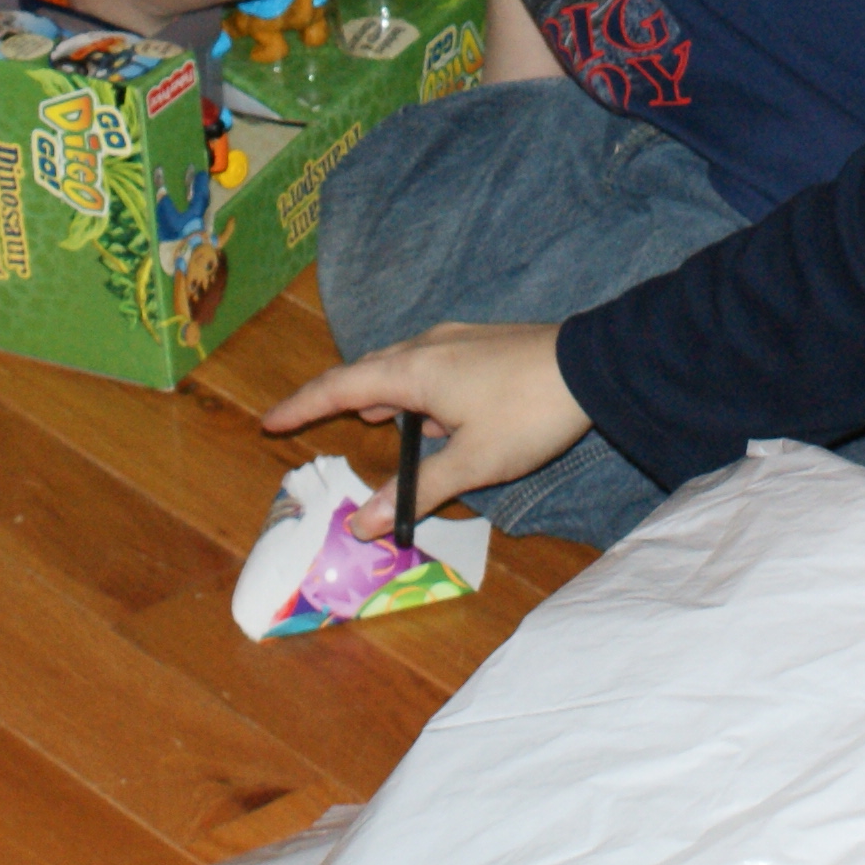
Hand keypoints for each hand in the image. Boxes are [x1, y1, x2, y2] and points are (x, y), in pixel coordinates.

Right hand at [261, 322, 586, 533]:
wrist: (595, 365)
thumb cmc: (528, 415)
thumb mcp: (472, 462)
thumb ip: (417, 491)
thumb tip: (362, 524)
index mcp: (412, 372)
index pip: (340, 387)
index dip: (302, 406)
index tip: (269, 421)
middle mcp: (426, 346)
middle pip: (365, 372)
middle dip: (334, 398)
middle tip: (308, 420)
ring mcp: (456, 340)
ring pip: (400, 368)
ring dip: (379, 395)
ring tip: (370, 421)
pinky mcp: (482, 344)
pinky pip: (428, 366)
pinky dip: (412, 391)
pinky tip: (430, 414)